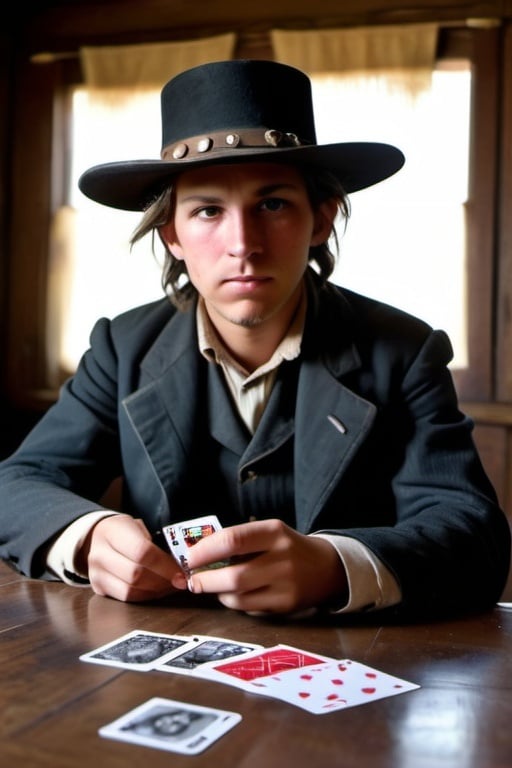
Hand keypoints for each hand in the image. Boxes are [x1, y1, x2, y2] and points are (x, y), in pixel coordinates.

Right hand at [79, 515, 186, 601]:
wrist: (95, 537)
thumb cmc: (124, 531)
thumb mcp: (138, 526)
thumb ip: (155, 542)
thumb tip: (180, 562)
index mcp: (112, 532)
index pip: (141, 551)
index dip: (164, 565)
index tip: (181, 571)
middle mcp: (100, 554)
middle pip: (136, 574)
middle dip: (163, 580)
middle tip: (180, 580)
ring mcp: (96, 573)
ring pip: (131, 590)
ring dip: (156, 591)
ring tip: (171, 585)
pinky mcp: (98, 588)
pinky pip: (126, 598)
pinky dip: (146, 596)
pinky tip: (157, 590)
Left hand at [183, 519, 347, 614]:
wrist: (326, 568)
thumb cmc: (286, 548)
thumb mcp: (269, 533)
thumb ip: (238, 541)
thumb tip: (197, 553)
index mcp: (275, 532)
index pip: (233, 539)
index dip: (205, 550)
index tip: (189, 558)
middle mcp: (283, 558)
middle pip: (234, 575)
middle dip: (205, 580)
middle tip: (192, 580)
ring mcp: (286, 584)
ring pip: (238, 597)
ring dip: (217, 593)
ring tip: (212, 586)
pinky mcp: (287, 606)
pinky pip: (249, 608)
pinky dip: (234, 603)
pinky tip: (233, 595)